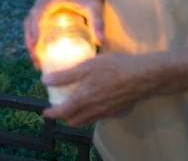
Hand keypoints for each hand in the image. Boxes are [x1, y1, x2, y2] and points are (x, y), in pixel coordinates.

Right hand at [23, 0, 106, 69]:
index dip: (34, 28)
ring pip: (28, 27)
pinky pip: (33, 28)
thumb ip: (98, 22)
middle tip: (37, 60)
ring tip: (37, 64)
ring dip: (30, 44)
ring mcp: (40, 9)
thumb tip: (100, 42)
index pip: (38, 13)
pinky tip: (41, 58)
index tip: (36, 44)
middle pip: (29, 22)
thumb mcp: (94, 7)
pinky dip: (34, 42)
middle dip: (30, 42)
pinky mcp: (42, 16)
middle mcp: (41, 2)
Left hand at [41, 52, 156, 125]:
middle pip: (74, 120)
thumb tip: (45, 81)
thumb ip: (65, 76)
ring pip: (87, 120)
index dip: (52, 114)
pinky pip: (98, 117)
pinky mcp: (116, 111)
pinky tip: (94, 100)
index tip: (45, 112)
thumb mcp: (86, 67)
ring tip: (75, 103)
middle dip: (64, 115)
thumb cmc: (113, 68)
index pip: (62, 113)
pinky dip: (91, 113)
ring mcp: (106, 113)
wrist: (142, 76)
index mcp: (83, 100)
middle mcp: (94, 110)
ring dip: (78, 115)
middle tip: (60, 105)